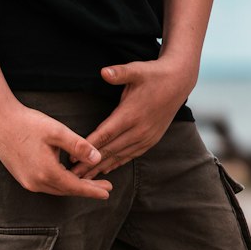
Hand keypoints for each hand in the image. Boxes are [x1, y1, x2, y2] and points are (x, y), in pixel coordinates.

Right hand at [0, 99, 112, 199]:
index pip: (76, 186)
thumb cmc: (28, 123)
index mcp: (47, 172)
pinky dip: (61, 183)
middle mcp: (36, 182)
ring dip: (73, 186)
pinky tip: (68, 176)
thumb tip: (98, 159)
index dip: (93, 190)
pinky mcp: (22, 177)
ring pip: (57, 189)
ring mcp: (27, 181)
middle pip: (67, 190)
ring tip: (89, 182)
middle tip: (105, 187)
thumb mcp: (57, 131)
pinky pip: (47, 185)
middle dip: (87, 189)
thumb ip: (78, 146)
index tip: (107, 192)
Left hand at [72, 58, 193, 177]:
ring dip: (101, 167)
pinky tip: (106, 169)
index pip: (105, 135)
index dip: (88, 147)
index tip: (73, 159)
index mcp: (131, 114)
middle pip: (109, 150)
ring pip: (119, 156)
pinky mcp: (151, 140)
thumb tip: (103, 72)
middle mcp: (138, 129)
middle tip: (72, 176)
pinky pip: (131, 155)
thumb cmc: (153, 74)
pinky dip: (117, 163)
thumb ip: (119, 72)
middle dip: (90, 164)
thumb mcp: (136, 70)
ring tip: (85, 180)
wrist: (179, 82)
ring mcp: (146, 137)